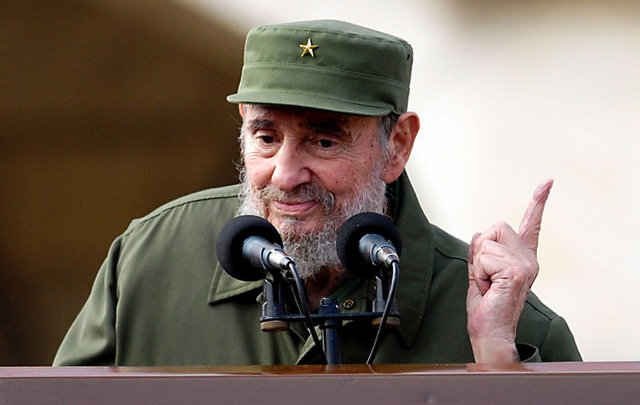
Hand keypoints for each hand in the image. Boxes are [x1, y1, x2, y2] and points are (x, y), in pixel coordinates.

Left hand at [466, 179, 553, 362]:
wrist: (490, 331)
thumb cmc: (485, 308)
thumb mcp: (478, 274)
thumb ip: (481, 254)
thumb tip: (479, 234)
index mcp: (522, 258)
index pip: (530, 225)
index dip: (537, 202)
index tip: (547, 182)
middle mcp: (529, 259)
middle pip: (495, 228)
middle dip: (480, 250)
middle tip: (486, 277)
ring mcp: (526, 265)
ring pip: (486, 242)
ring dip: (478, 264)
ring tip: (488, 285)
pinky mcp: (517, 272)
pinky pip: (484, 257)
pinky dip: (479, 272)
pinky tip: (490, 288)